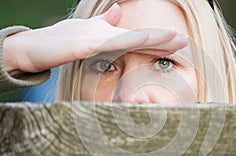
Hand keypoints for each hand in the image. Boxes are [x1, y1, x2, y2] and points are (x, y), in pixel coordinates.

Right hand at [3, 3, 188, 75]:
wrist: (35, 47)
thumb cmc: (62, 42)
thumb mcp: (88, 34)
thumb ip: (105, 25)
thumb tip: (119, 13)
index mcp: (109, 35)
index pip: (139, 38)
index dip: (159, 41)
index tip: (178, 44)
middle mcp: (106, 34)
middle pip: (140, 36)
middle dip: (163, 39)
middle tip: (185, 40)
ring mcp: (96, 38)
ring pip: (129, 36)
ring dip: (152, 38)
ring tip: (173, 38)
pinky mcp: (83, 44)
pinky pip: (109, 44)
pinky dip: (127, 43)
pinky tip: (142, 42)